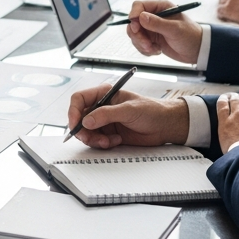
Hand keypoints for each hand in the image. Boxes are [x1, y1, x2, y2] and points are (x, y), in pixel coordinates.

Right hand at [67, 84, 188, 148]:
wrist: (166, 127)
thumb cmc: (152, 111)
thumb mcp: (129, 110)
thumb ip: (106, 114)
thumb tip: (86, 121)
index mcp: (104, 94)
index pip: (79, 99)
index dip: (73, 111)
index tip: (75, 124)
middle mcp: (101, 107)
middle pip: (79, 118)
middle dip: (83, 130)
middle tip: (90, 139)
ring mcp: (104, 121)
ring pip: (86, 132)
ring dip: (94, 139)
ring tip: (108, 141)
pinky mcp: (109, 134)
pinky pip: (96, 141)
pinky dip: (102, 144)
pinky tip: (116, 141)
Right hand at [125, 0, 201, 63]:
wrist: (197, 51)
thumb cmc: (191, 36)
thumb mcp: (175, 29)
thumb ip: (157, 23)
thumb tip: (141, 17)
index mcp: (161, 7)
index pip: (139, 6)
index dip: (134, 15)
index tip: (135, 27)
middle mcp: (154, 16)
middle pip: (134, 22)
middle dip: (138, 35)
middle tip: (147, 44)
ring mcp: (151, 28)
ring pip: (134, 34)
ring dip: (141, 43)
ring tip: (154, 49)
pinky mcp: (151, 38)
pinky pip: (139, 43)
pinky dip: (145, 49)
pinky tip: (157, 50)